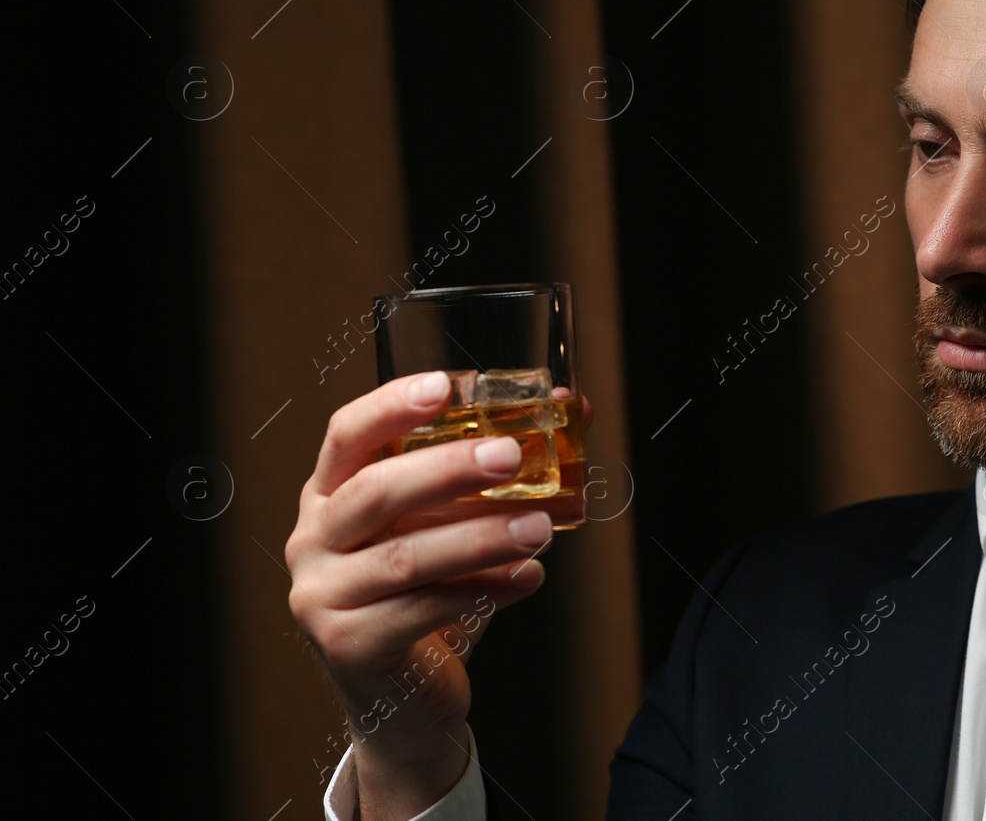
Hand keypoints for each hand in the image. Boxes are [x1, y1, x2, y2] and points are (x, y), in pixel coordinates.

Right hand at [285, 371, 589, 815]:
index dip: (391, 405)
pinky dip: (483, 590)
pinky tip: (527, 579)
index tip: (446, 386)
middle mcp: (313, 540)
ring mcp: (321, 596)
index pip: (347, 435)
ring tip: (540, 527)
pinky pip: (421, 610)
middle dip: (448, 468)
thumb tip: (573, 407)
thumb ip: (494, 471)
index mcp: (330, 495)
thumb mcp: (450, 524)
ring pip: (405, 557)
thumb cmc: (426, 594)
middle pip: (376, 491)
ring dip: (481, 537)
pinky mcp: (348, 647)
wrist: (402, 698)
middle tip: (511, 456)